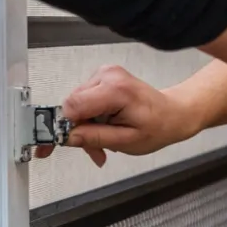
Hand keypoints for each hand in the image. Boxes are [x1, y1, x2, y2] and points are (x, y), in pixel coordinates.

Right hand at [35, 65, 202, 166]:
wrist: (173, 113)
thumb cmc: (158, 126)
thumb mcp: (127, 141)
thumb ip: (95, 138)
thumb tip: (68, 137)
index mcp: (115, 89)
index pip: (73, 105)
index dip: (62, 127)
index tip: (54, 145)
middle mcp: (108, 76)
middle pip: (72, 106)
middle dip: (78, 132)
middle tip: (94, 151)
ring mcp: (105, 74)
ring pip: (76, 106)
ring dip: (85, 128)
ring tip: (104, 144)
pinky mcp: (103, 78)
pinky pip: (84, 101)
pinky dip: (91, 120)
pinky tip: (104, 130)